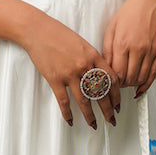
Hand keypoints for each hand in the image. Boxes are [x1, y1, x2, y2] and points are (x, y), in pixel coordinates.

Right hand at [20, 13, 120, 128]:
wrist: (38, 30)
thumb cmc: (58, 34)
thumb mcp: (82, 43)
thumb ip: (92, 58)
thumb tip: (99, 75)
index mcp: (93, 56)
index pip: (111, 79)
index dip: (117, 95)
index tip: (117, 104)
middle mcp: (84, 66)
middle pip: (101, 92)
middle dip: (108, 109)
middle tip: (112, 120)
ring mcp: (69, 73)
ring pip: (84, 100)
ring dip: (90, 115)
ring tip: (94, 124)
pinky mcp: (55, 79)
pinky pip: (64, 101)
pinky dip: (67, 113)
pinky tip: (70, 120)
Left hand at [102, 0, 155, 97]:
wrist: (151, 1)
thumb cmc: (128, 13)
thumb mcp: (111, 29)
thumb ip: (107, 51)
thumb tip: (106, 69)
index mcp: (122, 44)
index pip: (117, 74)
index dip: (112, 82)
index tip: (109, 82)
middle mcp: (138, 49)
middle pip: (129, 79)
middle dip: (122, 85)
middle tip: (118, 84)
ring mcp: (151, 51)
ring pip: (141, 78)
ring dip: (133, 84)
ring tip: (127, 82)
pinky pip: (153, 74)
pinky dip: (146, 84)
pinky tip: (140, 88)